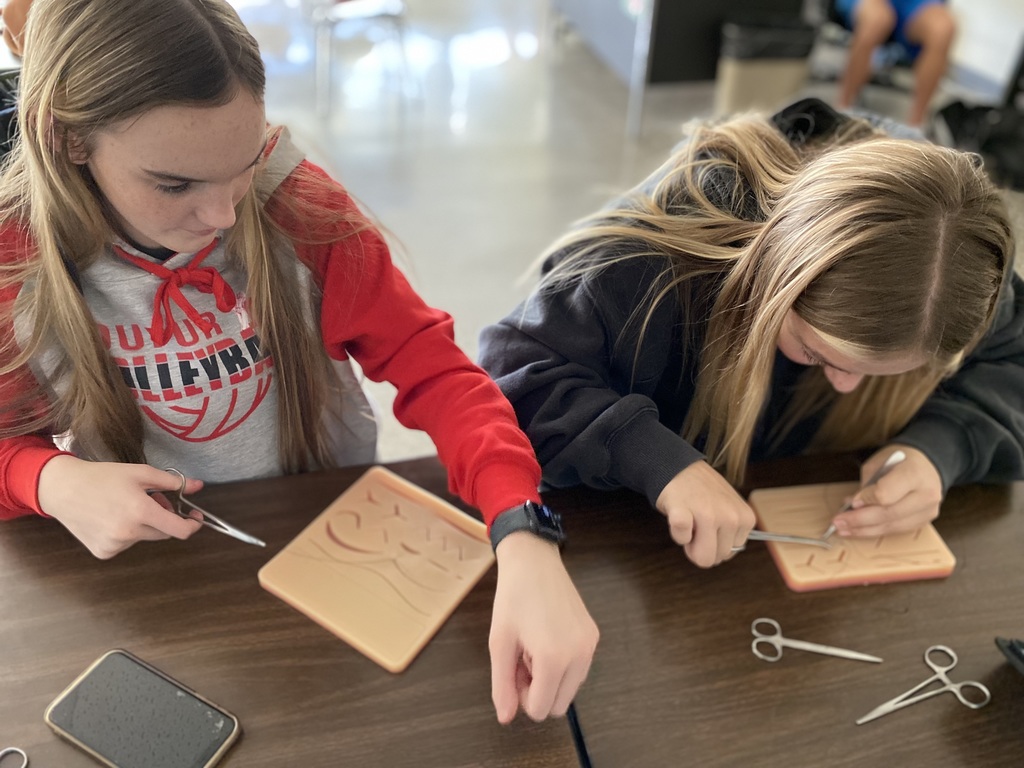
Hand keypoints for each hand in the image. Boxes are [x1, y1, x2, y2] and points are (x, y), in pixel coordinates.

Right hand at [37, 456, 203, 558]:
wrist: (63, 489)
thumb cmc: (102, 477)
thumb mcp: (140, 473)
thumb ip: (172, 481)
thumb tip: (198, 486)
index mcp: (140, 512)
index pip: (179, 530)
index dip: (192, 525)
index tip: (194, 517)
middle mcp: (128, 533)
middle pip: (163, 532)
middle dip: (164, 517)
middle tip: (152, 499)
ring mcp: (115, 545)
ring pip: (145, 537)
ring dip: (144, 525)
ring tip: (126, 506)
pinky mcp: (104, 552)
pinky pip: (127, 544)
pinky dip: (127, 533)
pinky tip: (111, 518)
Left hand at [489, 531, 598, 723]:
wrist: (534, 561)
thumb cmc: (513, 598)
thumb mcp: (500, 643)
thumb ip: (502, 685)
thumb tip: (506, 718)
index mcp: (554, 659)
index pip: (540, 710)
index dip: (521, 696)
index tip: (513, 670)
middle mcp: (579, 656)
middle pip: (558, 706)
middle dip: (537, 691)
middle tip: (522, 660)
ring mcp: (590, 646)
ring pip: (570, 689)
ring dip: (550, 679)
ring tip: (534, 648)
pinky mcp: (593, 636)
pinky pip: (579, 669)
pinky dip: (563, 665)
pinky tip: (547, 639)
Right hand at [655, 461, 755, 567]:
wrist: (677, 466)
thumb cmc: (701, 490)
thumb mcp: (729, 507)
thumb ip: (732, 532)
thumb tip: (721, 557)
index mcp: (745, 518)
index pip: (729, 554)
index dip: (713, 543)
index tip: (707, 525)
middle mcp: (731, 518)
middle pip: (714, 559)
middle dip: (700, 546)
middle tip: (696, 522)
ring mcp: (708, 515)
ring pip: (700, 556)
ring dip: (688, 540)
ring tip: (689, 518)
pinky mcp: (684, 514)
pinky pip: (681, 539)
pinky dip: (676, 533)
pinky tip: (678, 515)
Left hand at [831, 445, 942, 536]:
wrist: (927, 464)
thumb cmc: (900, 460)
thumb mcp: (879, 462)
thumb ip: (868, 484)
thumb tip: (854, 506)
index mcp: (914, 473)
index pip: (886, 493)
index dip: (866, 500)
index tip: (851, 502)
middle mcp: (926, 494)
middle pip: (888, 514)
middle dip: (859, 520)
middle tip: (838, 522)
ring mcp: (928, 510)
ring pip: (892, 526)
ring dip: (865, 530)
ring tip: (844, 529)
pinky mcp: (924, 521)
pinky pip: (896, 530)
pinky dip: (876, 530)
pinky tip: (860, 529)